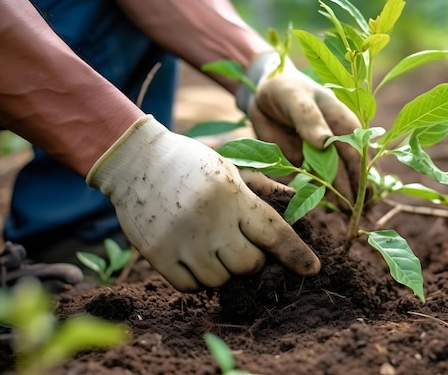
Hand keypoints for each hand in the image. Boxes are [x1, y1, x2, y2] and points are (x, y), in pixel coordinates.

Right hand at [86, 115, 319, 291]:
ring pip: (219, 280)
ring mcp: (182, 241)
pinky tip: (193, 257)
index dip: (296, 254)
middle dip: (251, 260)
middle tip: (238, 243)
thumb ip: (263, 188)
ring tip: (212, 246)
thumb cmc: (190, 162)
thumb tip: (297, 206)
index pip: (274, 233)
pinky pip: (190, 287)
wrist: (135, 160)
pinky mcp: (158, 255)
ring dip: (222, 270)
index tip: (312, 269)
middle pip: (248, 265)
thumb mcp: (230, 166)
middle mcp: (210, 221)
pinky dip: (197, 279)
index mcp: (232, 196)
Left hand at [238, 53, 362, 206]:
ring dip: (341, 199)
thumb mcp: (295, 98)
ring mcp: (323, 156)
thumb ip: (309, 119)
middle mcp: (338, 142)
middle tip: (355, 216)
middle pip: (349, 171)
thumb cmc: (286, 90)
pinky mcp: (306, 165)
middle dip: (353, 193)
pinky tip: (328, 211)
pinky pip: (315, 185)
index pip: (356, 152)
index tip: (363, 195)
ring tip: (346, 219)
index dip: (361, 174)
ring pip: (336, 181)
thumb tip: (325, 142)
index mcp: (343, 123)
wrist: (265, 94)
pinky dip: (321, 198)